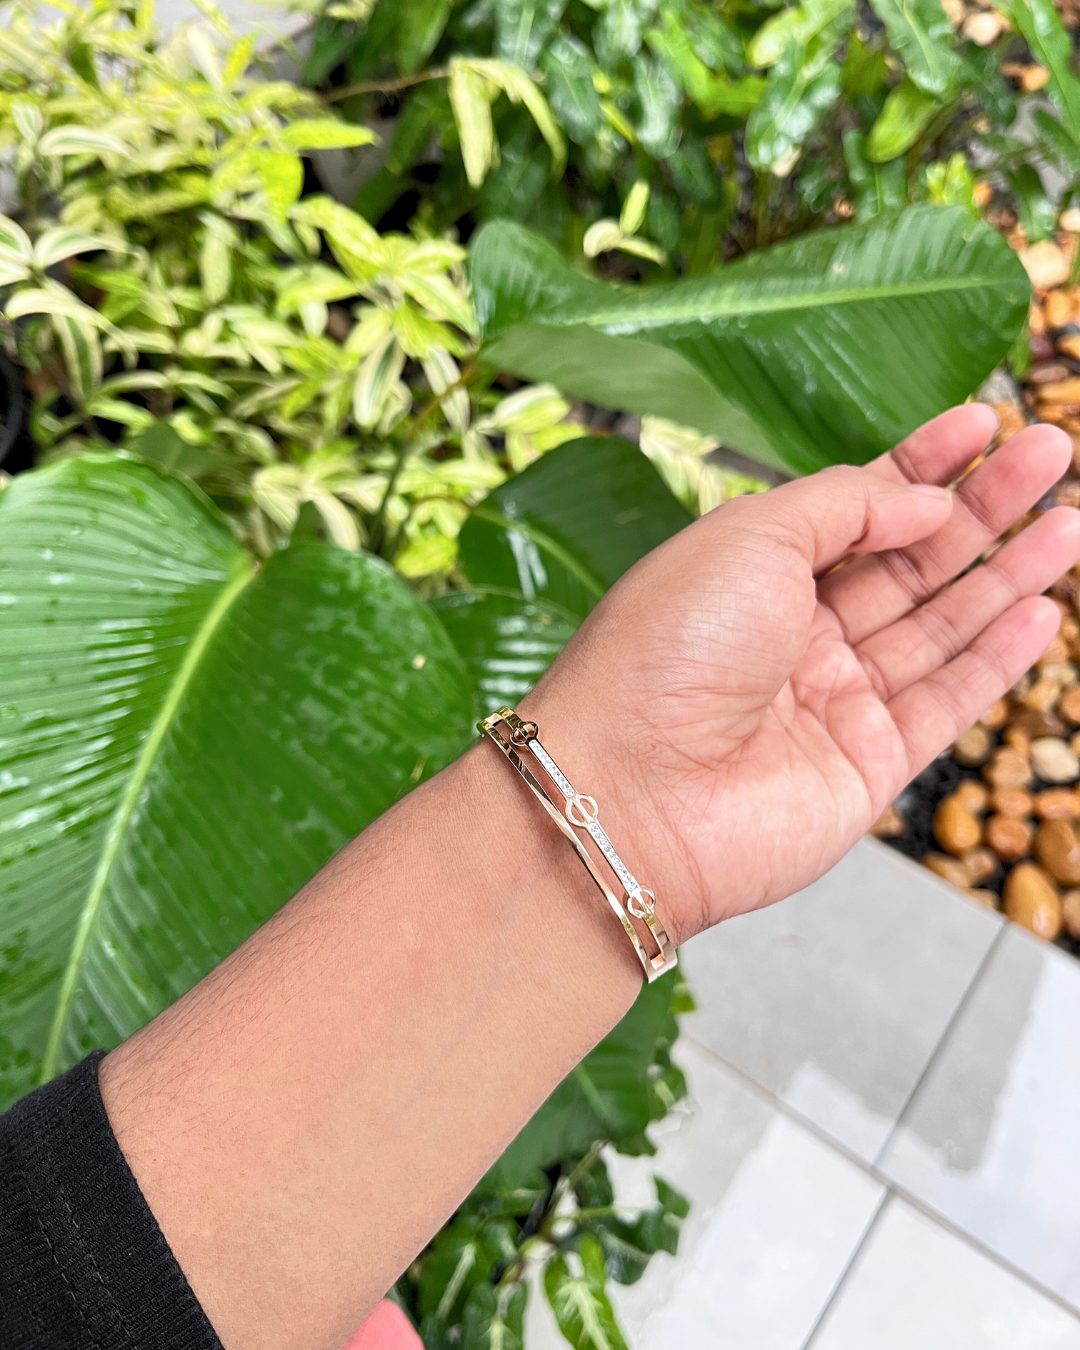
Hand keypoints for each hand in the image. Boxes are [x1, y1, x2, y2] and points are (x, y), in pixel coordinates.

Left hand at [521, 406, 1079, 945]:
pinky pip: (945, 702)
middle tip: (1051, 449)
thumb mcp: (748, 537)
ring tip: (1068, 520)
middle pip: (907, 562)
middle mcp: (793, 636)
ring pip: (939, 628)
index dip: (918, 465)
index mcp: (750, 574)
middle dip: (980, 507)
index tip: (982, 423)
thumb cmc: (664, 651)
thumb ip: (843, 505)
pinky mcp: (865, 766)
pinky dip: (996, 657)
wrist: (630, 790)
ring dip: (1005, 574)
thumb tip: (925, 499)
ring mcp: (831, 702)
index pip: (852, 508)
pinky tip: (1042, 609)